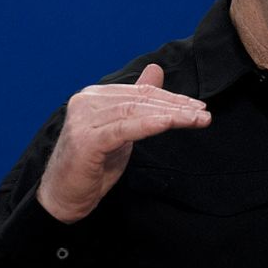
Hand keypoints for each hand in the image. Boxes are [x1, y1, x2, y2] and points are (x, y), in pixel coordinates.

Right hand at [37, 63, 210, 222]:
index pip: (140, 93)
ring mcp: (84, 120)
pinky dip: (148, 124)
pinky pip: (123, 129)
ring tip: (196, 120)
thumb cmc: (93, 165)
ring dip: (170, 115)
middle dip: (176, 107)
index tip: (198, 107)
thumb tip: (156, 69)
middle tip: (204, 114)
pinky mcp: (86, 140)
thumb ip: (136, 102)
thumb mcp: (121, 129)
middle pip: (140, 100)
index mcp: (95, 97)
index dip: (172, 98)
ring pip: (135, 112)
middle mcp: (86, 102)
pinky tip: (169, 124)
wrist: (63, 197)